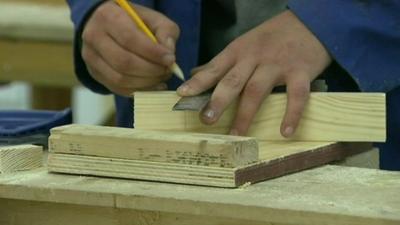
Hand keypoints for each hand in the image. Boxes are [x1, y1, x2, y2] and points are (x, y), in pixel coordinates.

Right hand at [81, 1, 179, 95]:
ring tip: (161, 78)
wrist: (109, 26)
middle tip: (167, 71)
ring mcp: (91, 58)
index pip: (130, 39)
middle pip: (124, 62)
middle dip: (151, 70)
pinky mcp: (95, 73)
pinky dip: (139, 90)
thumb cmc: (134, 22)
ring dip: (146, 83)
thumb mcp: (154, 19)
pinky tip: (153, 86)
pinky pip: (118, 88)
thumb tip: (169, 54)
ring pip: (120, 79)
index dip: (152, 53)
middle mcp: (94, 37)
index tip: (170, 59)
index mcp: (108, 17)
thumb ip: (166, 32)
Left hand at [177, 10, 330, 136]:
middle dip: (218, 101)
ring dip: (245, 114)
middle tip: (206, 120)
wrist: (310, 21)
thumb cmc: (273, 36)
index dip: (198, 82)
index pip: (215, 67)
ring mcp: (277, 64)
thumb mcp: (245, 43)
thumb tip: (197, 74)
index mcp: (239, 50)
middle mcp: (255, 57)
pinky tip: (285, 132)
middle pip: (233, 80)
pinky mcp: (301, 71)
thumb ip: (224, 62)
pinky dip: (291, 114)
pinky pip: (297, 96)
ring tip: (235, 135)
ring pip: (257, 90)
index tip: (182, 95)